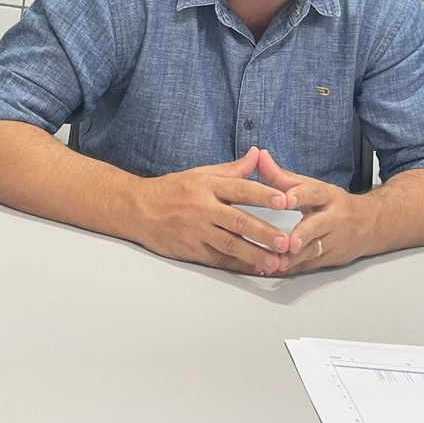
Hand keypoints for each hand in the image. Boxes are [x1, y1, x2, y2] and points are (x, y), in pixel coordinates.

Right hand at [132, 147, 290, 274]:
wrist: (137, 209)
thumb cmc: (172, 189)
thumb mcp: (201, 173)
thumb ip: (233, 169)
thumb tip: (258, 154)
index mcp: (207, 185)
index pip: (240, 188)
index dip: (263, 195)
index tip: (284, 201)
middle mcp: (203, 208)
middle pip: (238, 220)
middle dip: (264, 232)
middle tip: (286, 240)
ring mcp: (196, 231)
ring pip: (230, 244)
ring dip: (255, 254)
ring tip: (277, 262)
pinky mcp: (190, 250)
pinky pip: (219, 260)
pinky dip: (239, 265)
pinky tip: (256, 268)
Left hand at [257, 149, 368, 273]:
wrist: (369, 224)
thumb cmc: (334, 204)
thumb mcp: (312, 186)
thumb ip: (282, 175)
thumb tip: (260, 157)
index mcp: (328, 195)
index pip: (314, 193)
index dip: (299, 195)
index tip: (285, 199)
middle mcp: (333, 218)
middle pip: (317, 226)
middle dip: (303, 234)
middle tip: (289, 242)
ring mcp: (333, 241)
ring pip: (313, 250)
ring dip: (295, 257)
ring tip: (278, 262)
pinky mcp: (329, 259)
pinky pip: (308, 265)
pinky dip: (292, 268)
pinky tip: (276, 270)